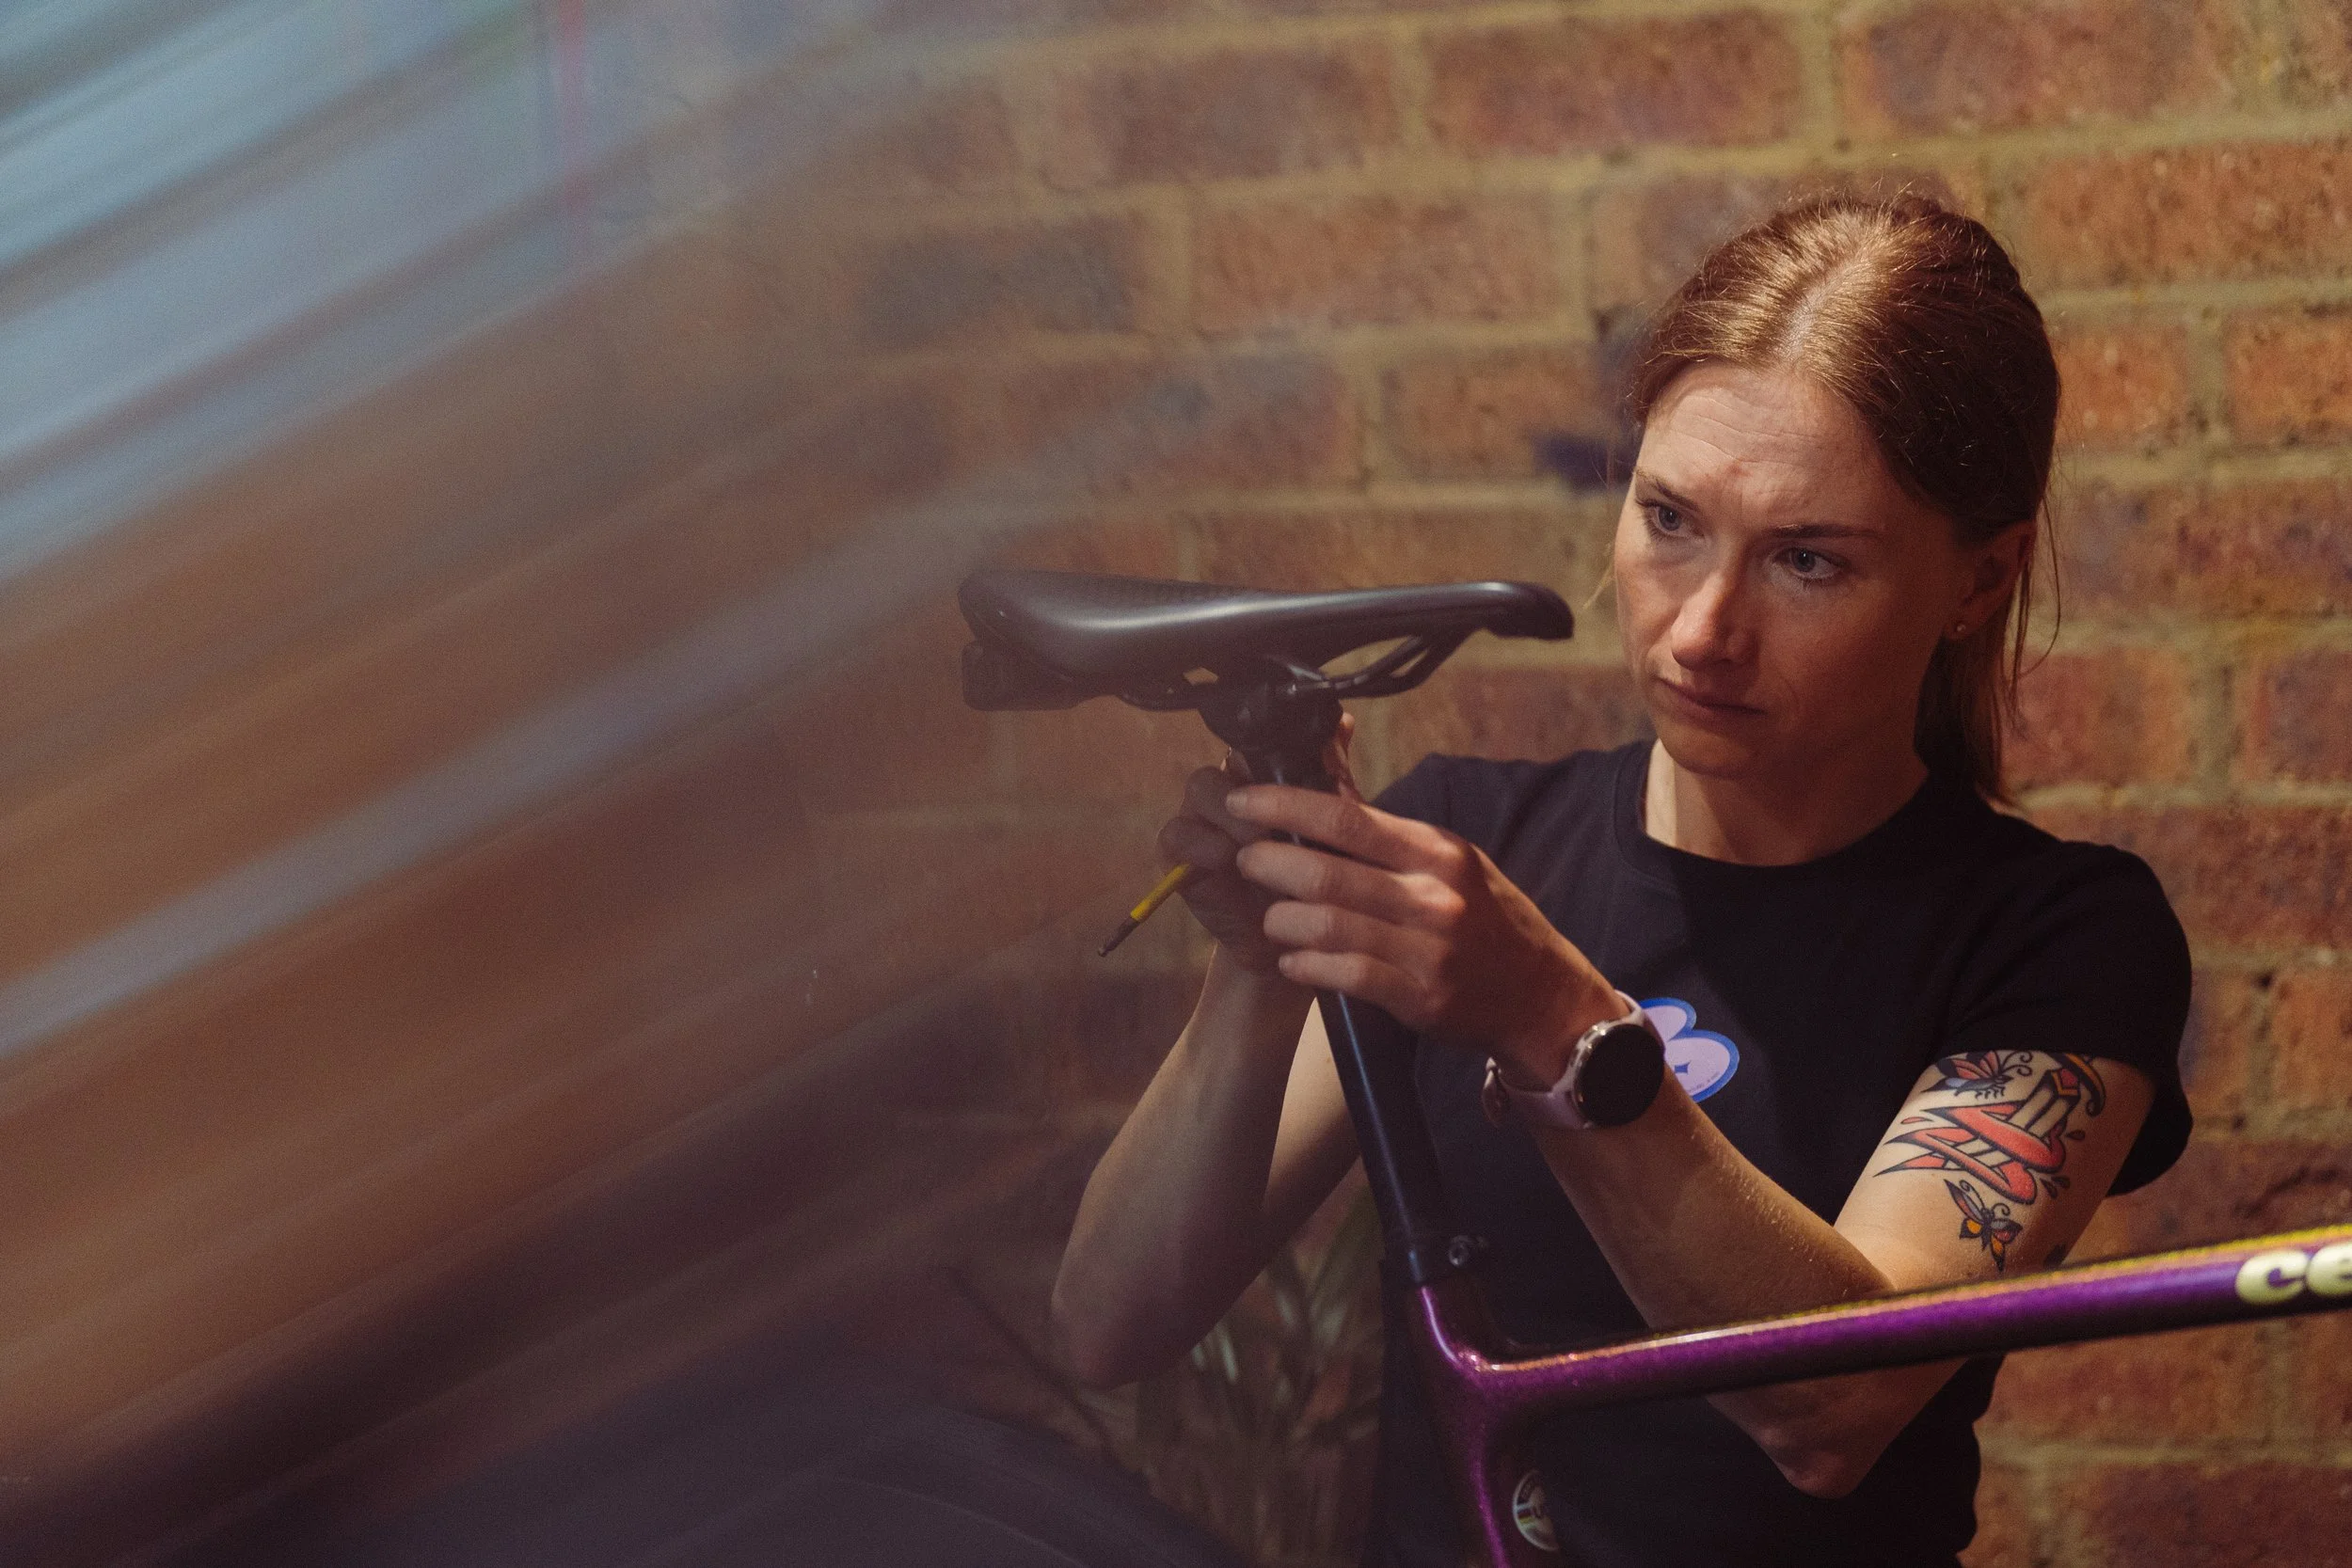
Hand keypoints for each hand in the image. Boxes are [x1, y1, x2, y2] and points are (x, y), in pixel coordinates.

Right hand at [1156, 717, 1359, 974]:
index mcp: (1269, 776)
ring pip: (1201, 787)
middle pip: (1228, 758)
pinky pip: (1177, 833)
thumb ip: (1336, 780)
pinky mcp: (1179, 854)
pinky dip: (1200, 842)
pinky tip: (1225, 857)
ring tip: (1257, 840)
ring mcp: (1202, 818)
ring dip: (1230, 811)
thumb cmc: (1319, 880)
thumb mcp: (1340, 831)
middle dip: (1254, 783)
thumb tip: (1344, 721)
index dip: (1273, 745)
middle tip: (1280, 815)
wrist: (1297, 943)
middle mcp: (1232, 789)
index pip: (1261, 739)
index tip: (1299, 764)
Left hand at [1223, 779, 1619, 1079]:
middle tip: (1246, 861)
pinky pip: (1344, 975)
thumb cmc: (1487, 919)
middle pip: (1325, 871)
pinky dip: (1306, 966)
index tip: (1243, 800)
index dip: (1284, 805)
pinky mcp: (1420, 996)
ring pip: (1325, 925)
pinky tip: (1292, 961)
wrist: (1541, 995)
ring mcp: (1426, 948)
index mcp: (1435, 851)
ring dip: (1281, 920)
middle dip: (1268, 863)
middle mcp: (1432, 894)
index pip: (1346, 817)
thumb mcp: (1450, 862)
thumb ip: (1387, 835)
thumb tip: (1325, 791)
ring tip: (1270, 918)